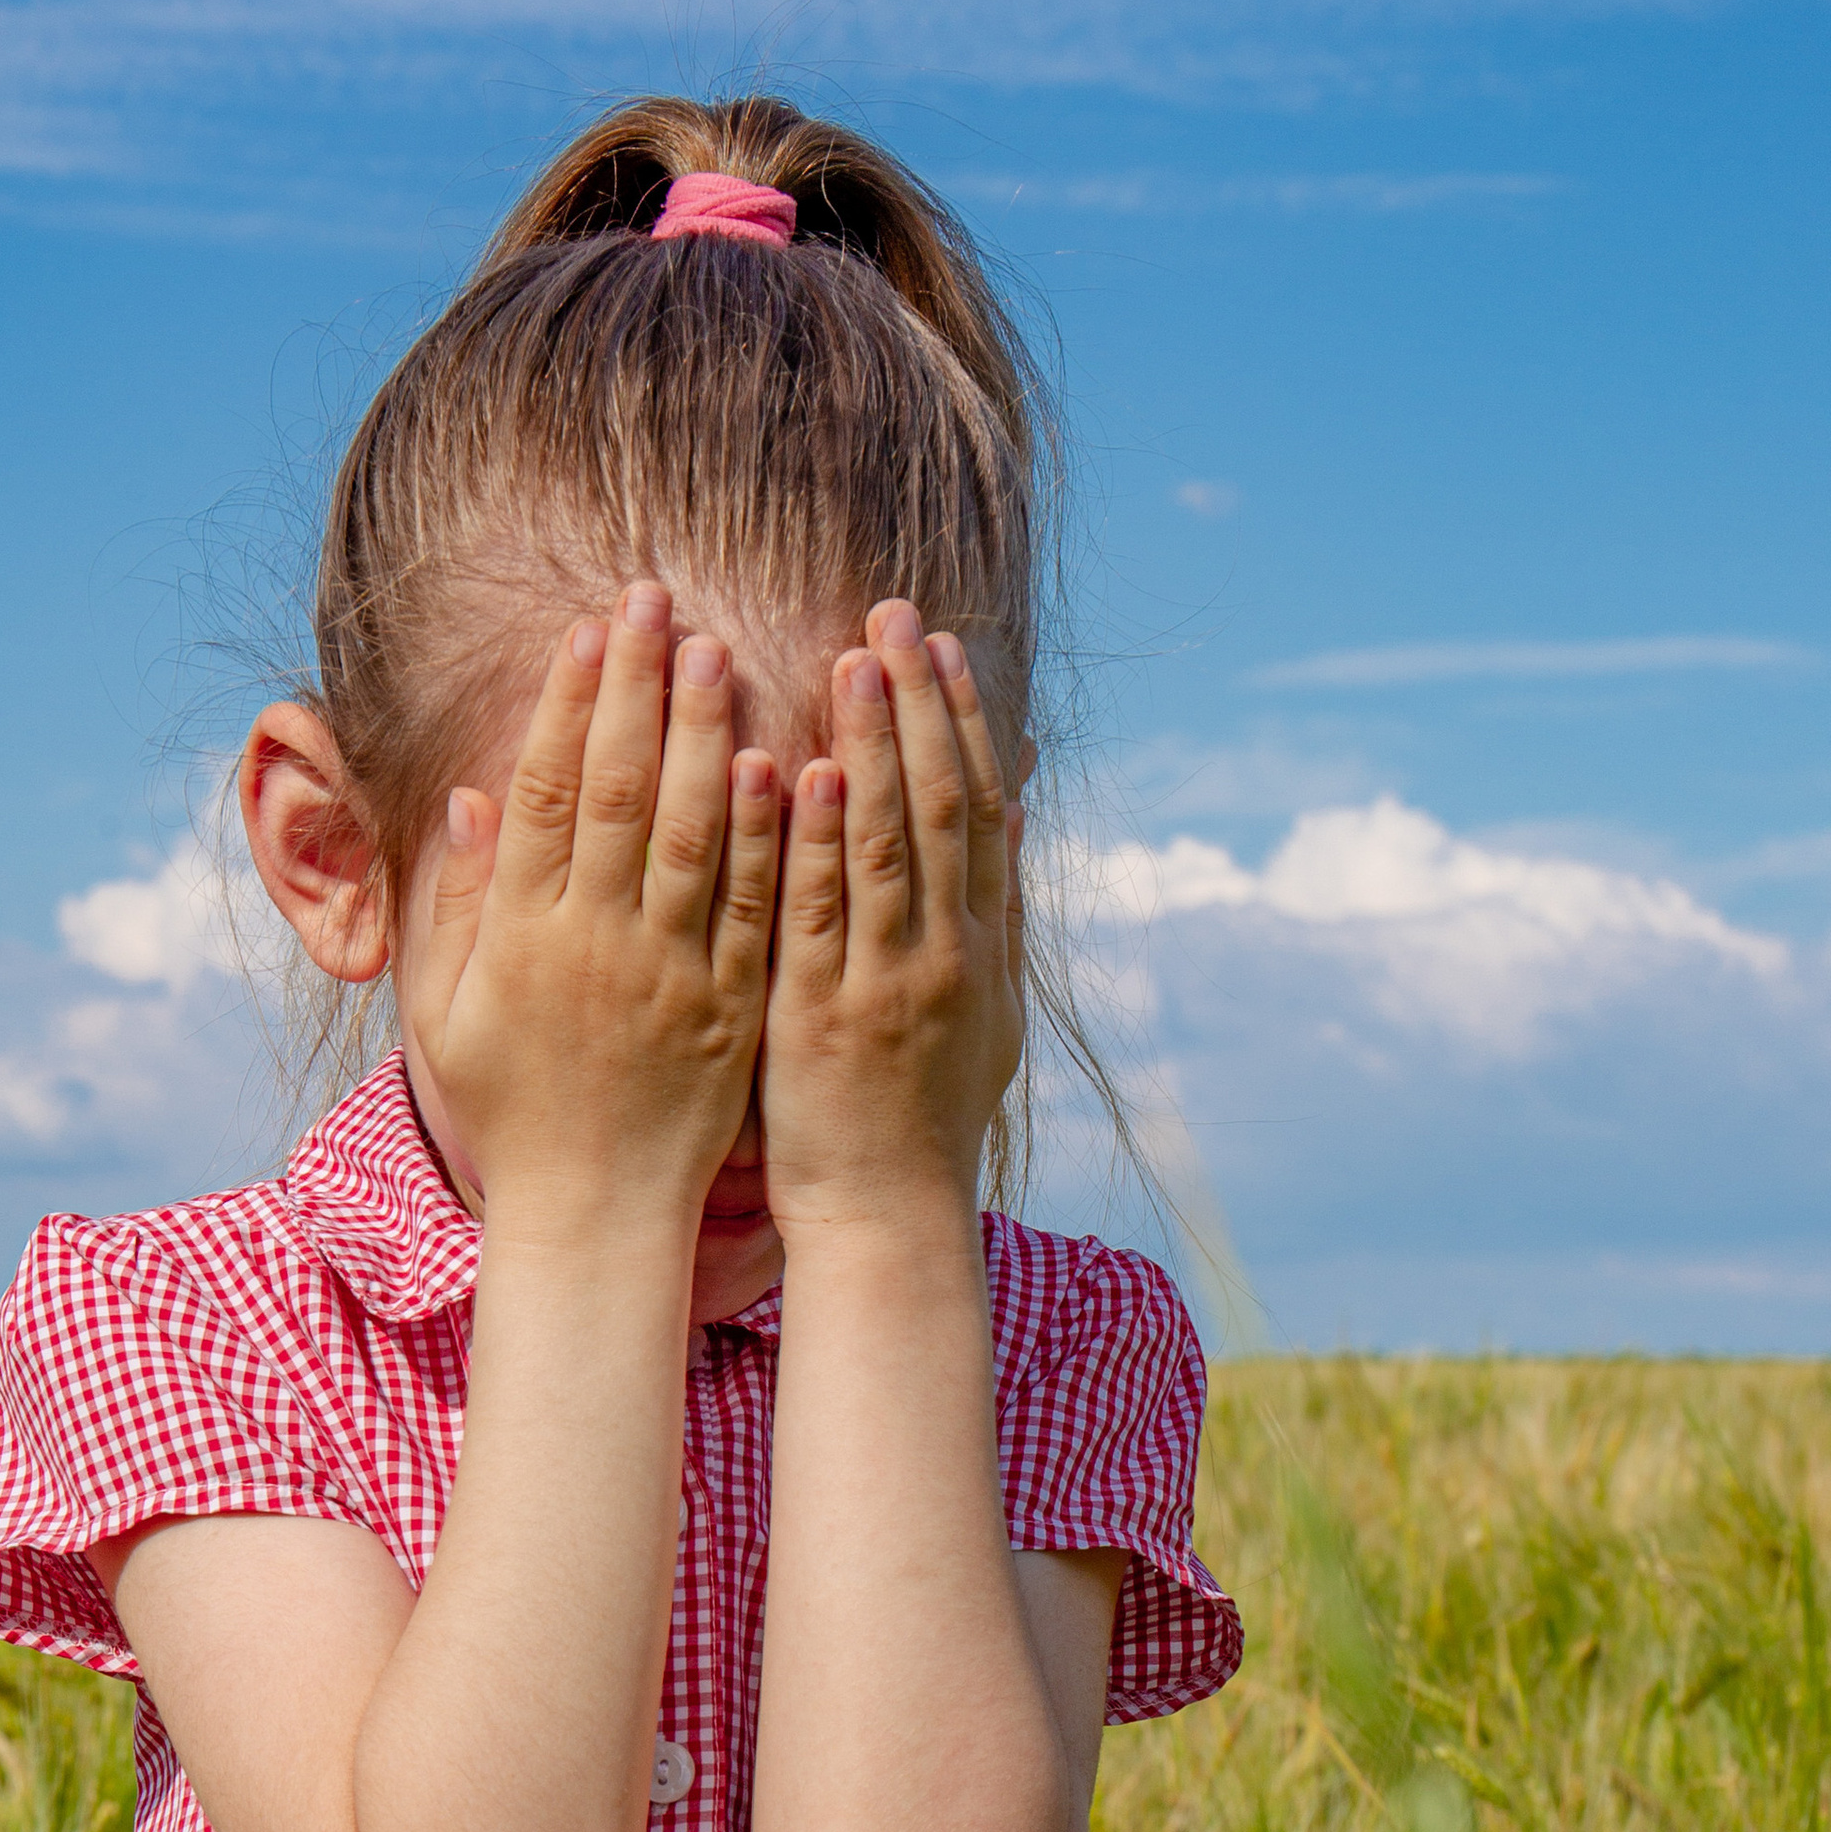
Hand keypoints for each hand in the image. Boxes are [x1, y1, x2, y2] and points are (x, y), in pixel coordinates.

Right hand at [398, 583, 783, 1244]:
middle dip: (637, 687)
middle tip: (657, 599)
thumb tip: (468, 800)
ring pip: (695, 836)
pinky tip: (779, 764)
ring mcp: (671, 975)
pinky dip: (769, 838)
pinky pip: (755, 910)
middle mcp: (597, 944)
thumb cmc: (515, 1111)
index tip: (585, 629)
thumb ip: (460, 905)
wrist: (593, 1213)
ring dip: (707, 736)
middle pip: (619, 791)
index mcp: (525, 936)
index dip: (565, 704)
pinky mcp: (731, 1010)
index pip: (545, 794)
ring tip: (718, 650)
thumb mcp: (451, 1011)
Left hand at [758, 599, 1024, 1234]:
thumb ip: (997, 914)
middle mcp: (945, 955)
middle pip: (938, 807)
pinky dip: (817, 840)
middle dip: (918, 706)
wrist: (888, 1215)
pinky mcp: (823, 1018)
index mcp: (981, 949)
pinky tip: (808, 769)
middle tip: (893, 616)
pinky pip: (820, 915)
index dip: (962, 723)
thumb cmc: (922, 1114)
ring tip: (853, 658)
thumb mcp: (986, 1013)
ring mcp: (885, 984)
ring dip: (871, 746)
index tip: (941, 645)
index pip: (978, 811)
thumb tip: (1022, 814)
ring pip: (885, 845)